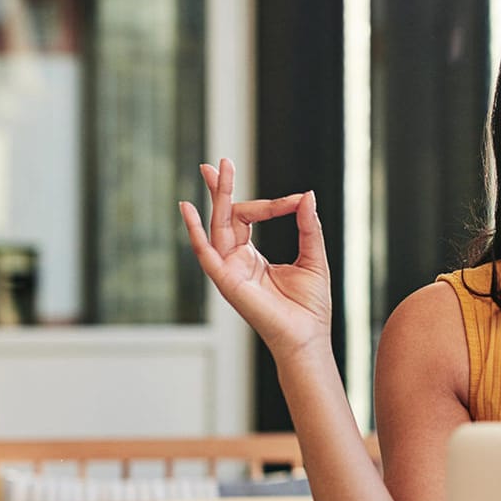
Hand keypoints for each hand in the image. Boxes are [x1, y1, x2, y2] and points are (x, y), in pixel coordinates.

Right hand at [179, 158, 332, 359]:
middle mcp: (234, 261)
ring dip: (217, 198)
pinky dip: (195, 232)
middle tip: (222, 162)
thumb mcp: (313, 257)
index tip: (296, 200)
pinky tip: (188, 210)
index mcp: (250, 257)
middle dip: (222, 189)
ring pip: (217, 226)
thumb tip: (307, 195)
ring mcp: (228, 271)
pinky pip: (206, 253)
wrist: (309, 338)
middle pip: (224, 217)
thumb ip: (308, 226)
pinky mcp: (226, 282)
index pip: (248, 217)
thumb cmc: (310, 306)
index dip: (272, 204)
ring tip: (215, 170)